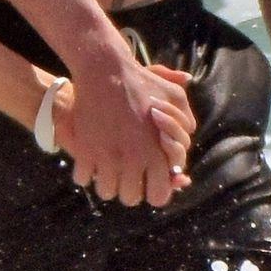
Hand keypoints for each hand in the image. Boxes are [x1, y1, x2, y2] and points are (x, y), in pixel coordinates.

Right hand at [54, 55, 196, 207]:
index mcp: (156, 153)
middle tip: (125, 176)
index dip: (153, 191)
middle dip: (129, 190)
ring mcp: (107, 158)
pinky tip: (90, 162)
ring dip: (107, 184)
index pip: (158, 196)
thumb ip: (185, 120)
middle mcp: (132, 160)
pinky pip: (83, 179)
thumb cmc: (142, 82)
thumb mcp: (174, 96)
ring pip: (106, 192)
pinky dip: (85, 173)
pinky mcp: (85, 152)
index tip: (147, 182)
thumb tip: (187, 138)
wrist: (106, 71)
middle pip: (130, 199)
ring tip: (108, 170)